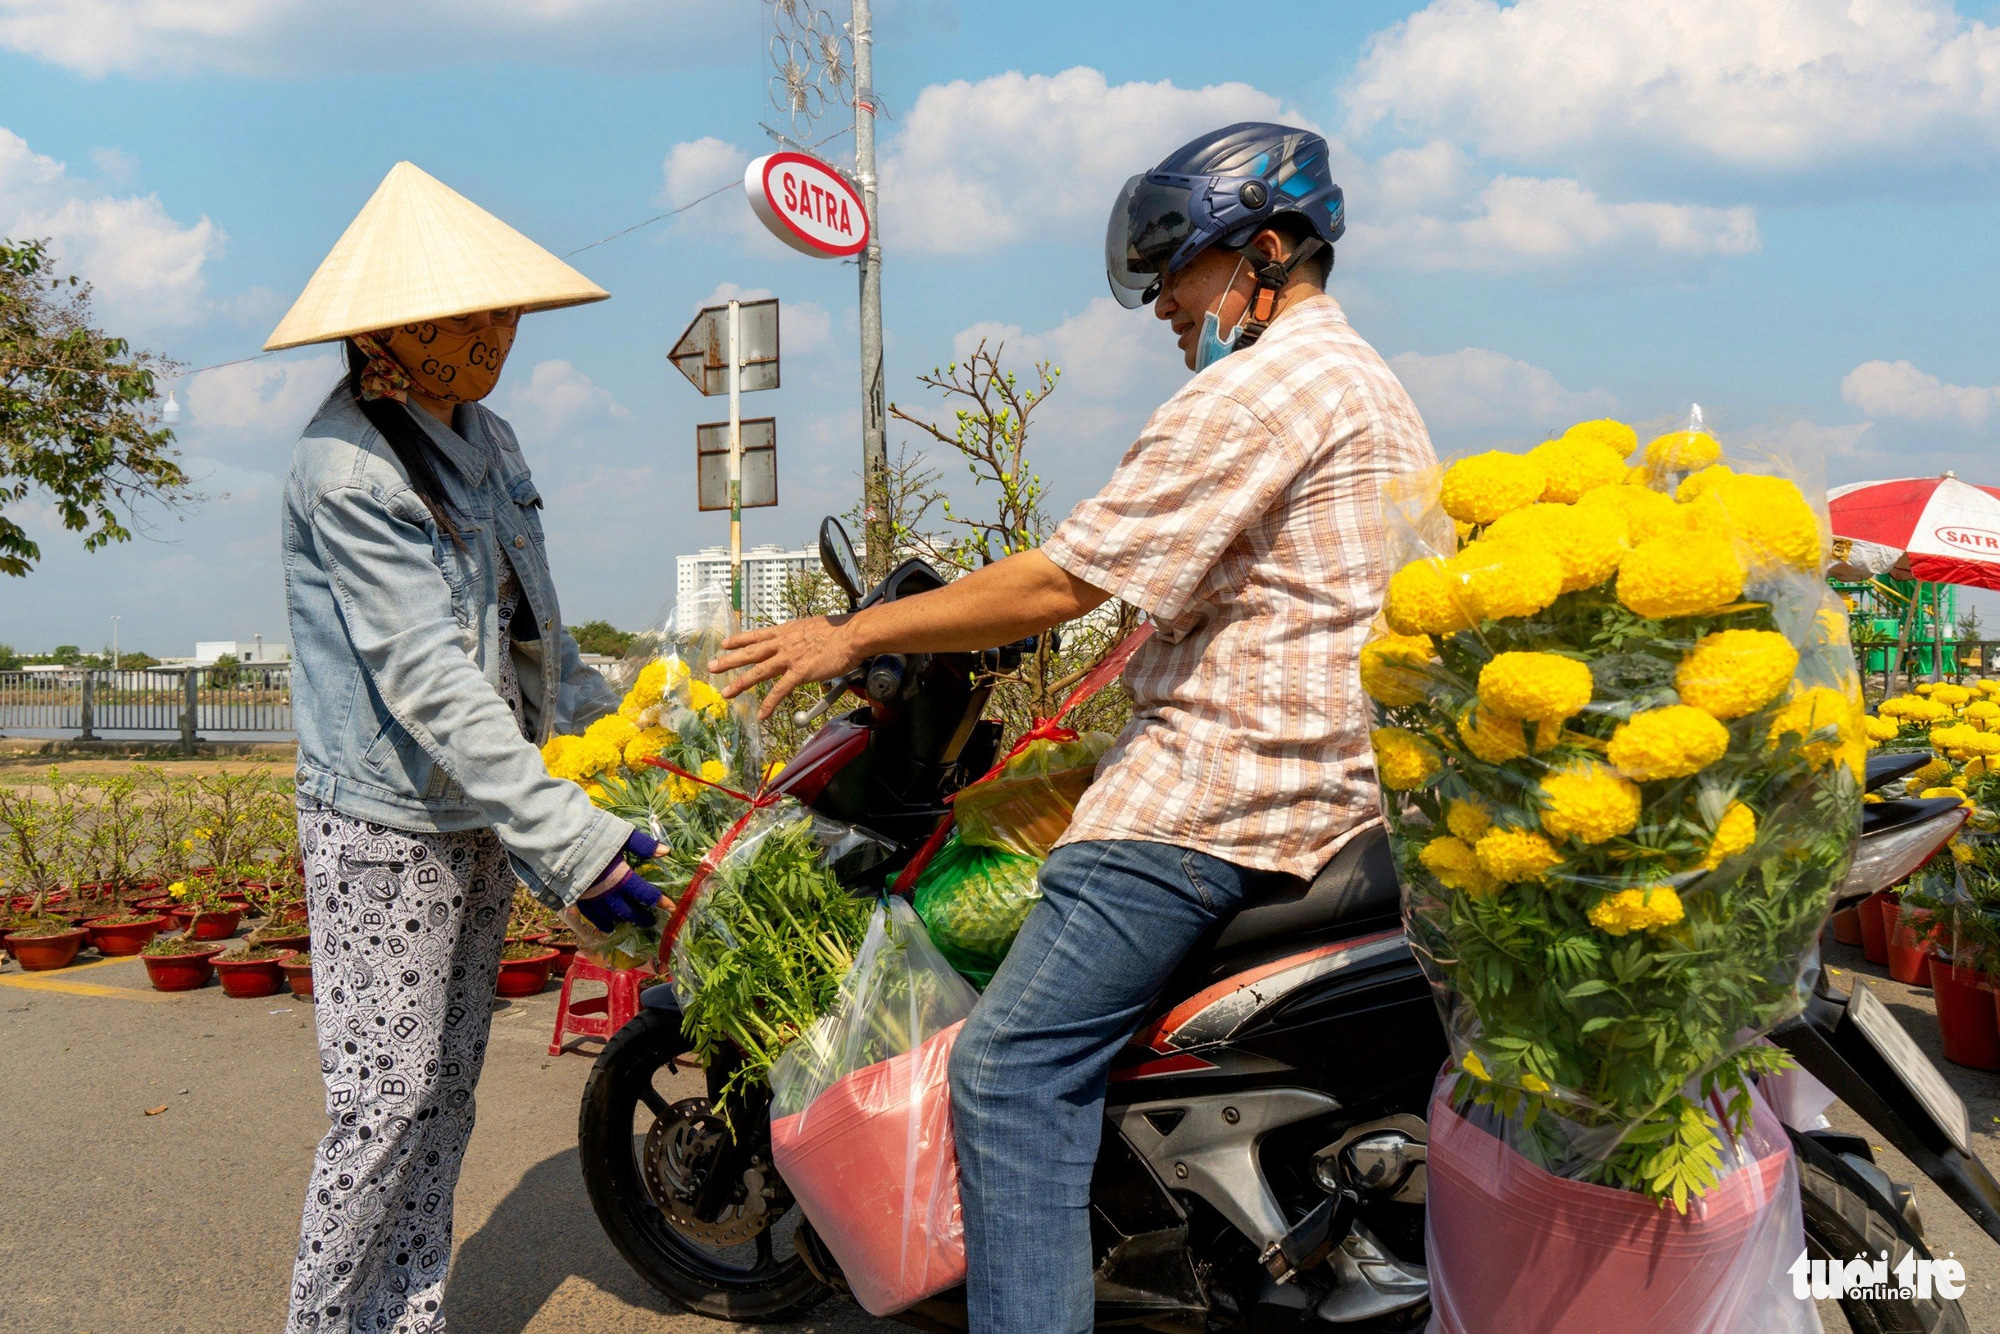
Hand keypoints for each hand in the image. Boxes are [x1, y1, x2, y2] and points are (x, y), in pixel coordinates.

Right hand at [575, 828, 664, 931]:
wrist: (558, 838)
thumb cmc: (591, 833)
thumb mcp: (620, 834)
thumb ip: (643, 845)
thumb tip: (665, 852)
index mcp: (619, 876)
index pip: (644, 893)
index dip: (659, 901)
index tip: (671, 908)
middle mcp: (606, 891)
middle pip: (627, 910)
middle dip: (641, 917)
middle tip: (651, 921)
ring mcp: (590, 896)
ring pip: (609, 916)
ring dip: (622, 921)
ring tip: (632, 923)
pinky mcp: (577, 897)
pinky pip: (591, 915)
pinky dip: (601, 923)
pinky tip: (607, 927)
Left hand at [707, 614, 865, 719]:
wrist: (852, 634)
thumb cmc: (840, 630)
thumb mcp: (814, 627)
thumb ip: (803, 636)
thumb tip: (803, 641)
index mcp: (787, 631)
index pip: (757, 635)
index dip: (739, 639)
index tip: (725, 643)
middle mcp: (784, 643)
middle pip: (750, 652)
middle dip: (729, 660)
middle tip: (711, 666)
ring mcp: (790, 658)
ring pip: (759, 671)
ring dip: (740, 683)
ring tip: (726, 692)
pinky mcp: (800, 672)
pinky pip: (780, 691)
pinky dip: (769, 703)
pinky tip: (761, 713)